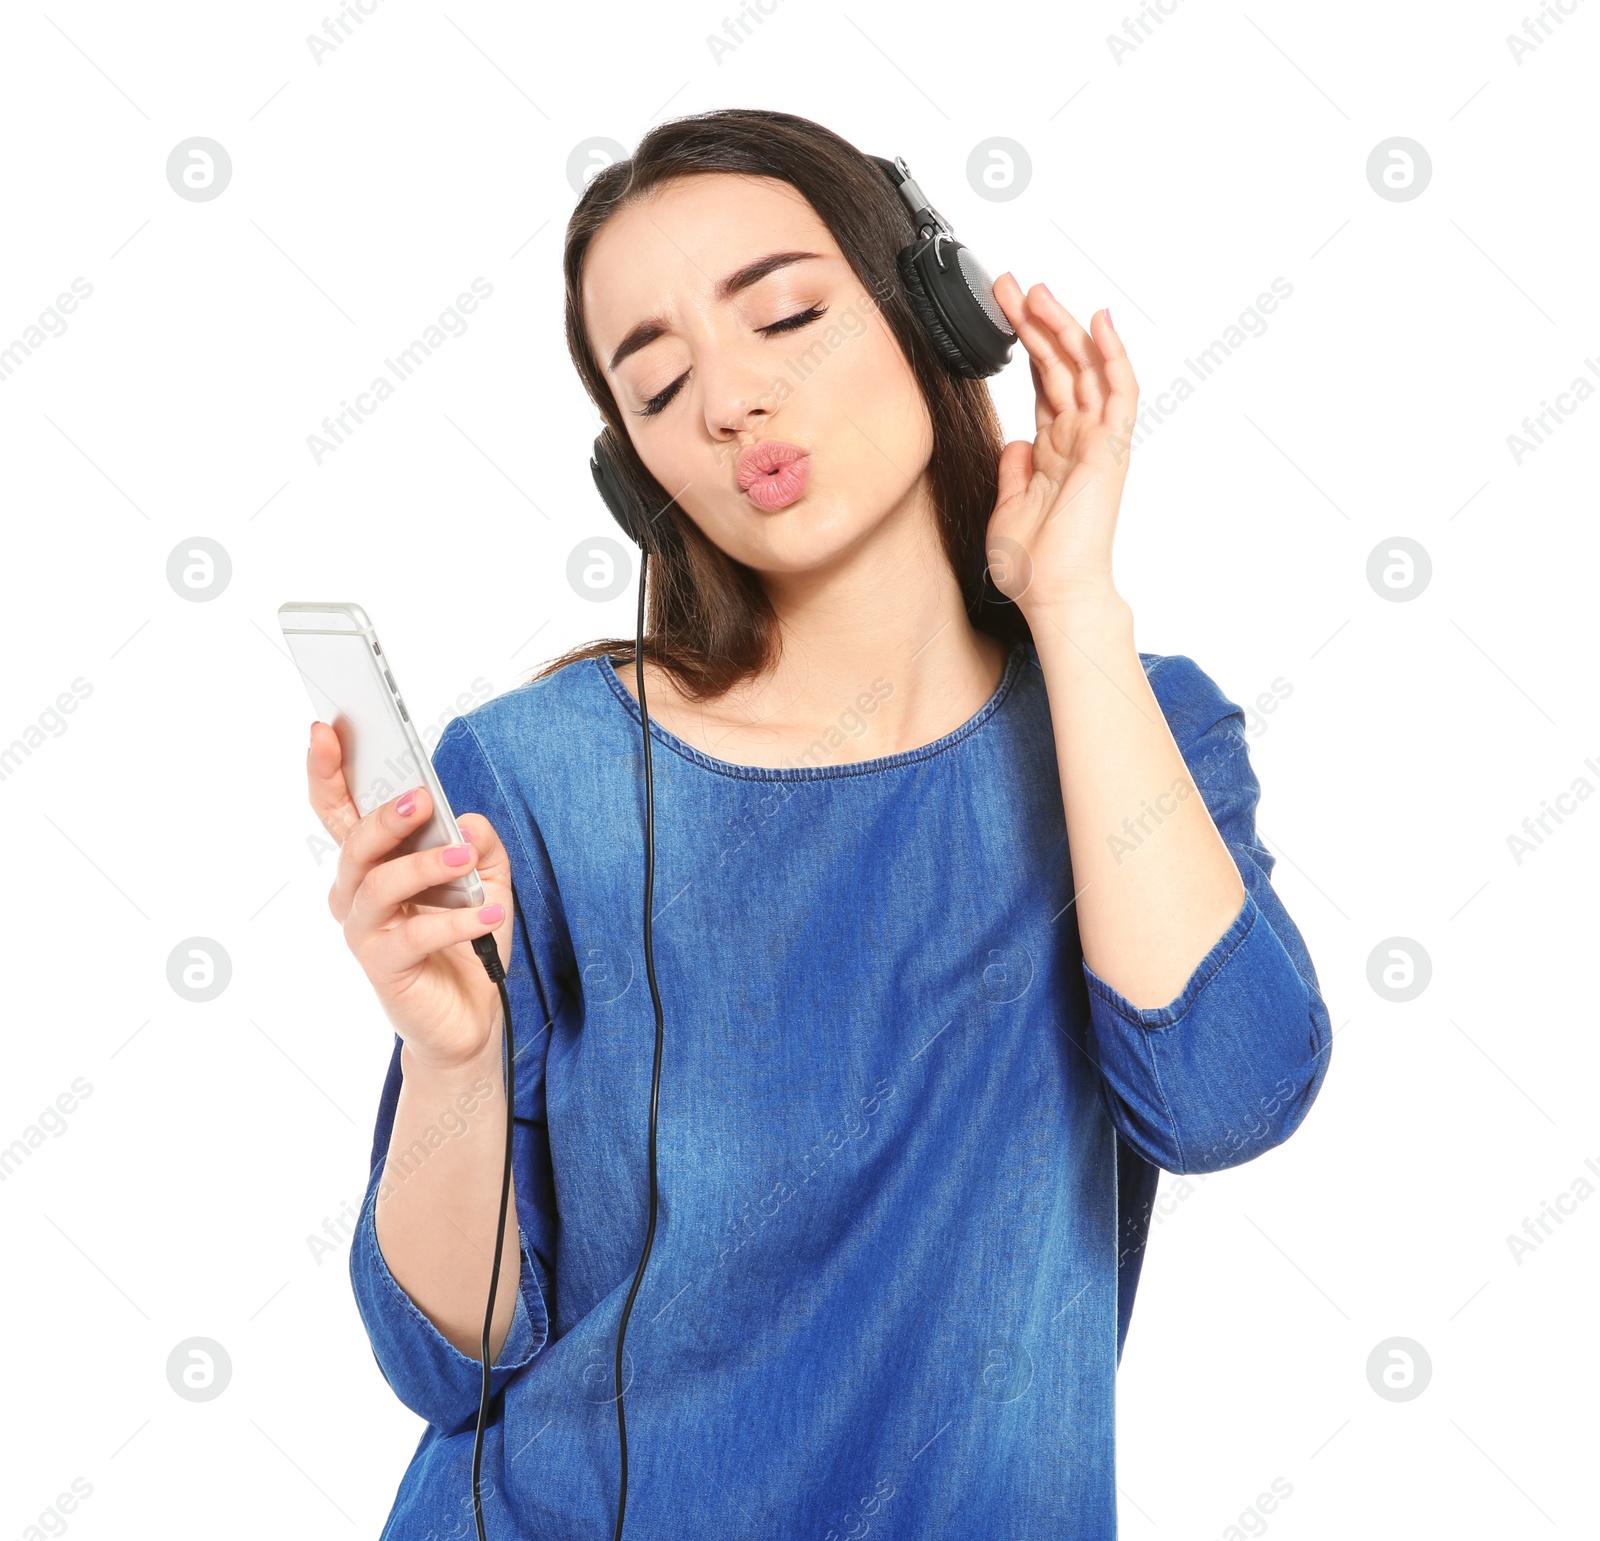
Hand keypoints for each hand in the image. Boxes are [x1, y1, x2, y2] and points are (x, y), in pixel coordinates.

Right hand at [307, 721, 513, 1073]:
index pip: (340, 810)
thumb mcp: (486, 882)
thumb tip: (469, 823)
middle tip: (419, 797)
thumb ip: (480, 847)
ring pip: (379, 885)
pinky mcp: (385, 968)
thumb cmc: (466, 941)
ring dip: (422, 866)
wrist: (468, 1018)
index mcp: (374, 863)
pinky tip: (489, 913)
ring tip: (462, 857)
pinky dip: (455, 921)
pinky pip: (415, 936)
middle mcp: (358, 894)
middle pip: (354, 844)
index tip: (326, 727)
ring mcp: (367, 932)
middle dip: (382, 817)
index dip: (327, 769)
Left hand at [985, 277, 1138, 617]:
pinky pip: (1119, 393)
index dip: (1024, 343)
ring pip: (1084, 367)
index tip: (998, 310)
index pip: (1042, 381)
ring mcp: (1097, 441)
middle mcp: (1078, 438)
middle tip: (1007, 283)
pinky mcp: (1111, 449)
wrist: (1054, 595)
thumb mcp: (1008, 507)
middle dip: (1035, 320)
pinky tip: (1098, 321)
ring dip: (1062, 326)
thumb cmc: (1034, 565)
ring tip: (1036, 290)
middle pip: (1059, 363)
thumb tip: (1015, 441)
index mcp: (1053, 449)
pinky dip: (1112, 355)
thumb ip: (1014, 470)